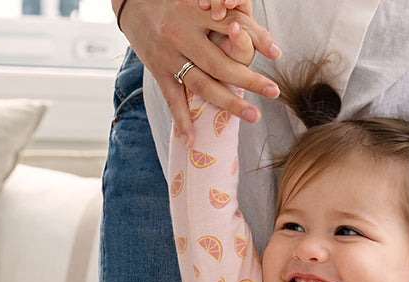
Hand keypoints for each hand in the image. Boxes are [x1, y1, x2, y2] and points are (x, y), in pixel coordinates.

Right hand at [114, 0, 280, 142]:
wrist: (131, 2)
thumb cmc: (172, 3)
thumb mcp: (194, 1)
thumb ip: (218, 15)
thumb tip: (246, 26)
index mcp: (196, 12)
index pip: (232, 26)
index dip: (256, 39)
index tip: (277, 53)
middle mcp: (182, 33)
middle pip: (220, 62)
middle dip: (249, 79)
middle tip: (274, 92)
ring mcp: (168, 54)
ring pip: (202, 84)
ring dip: (229, 103)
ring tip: (254, 115)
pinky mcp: (157, 69)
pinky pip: (172, 99)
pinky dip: (182, 121)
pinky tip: (191, 140)